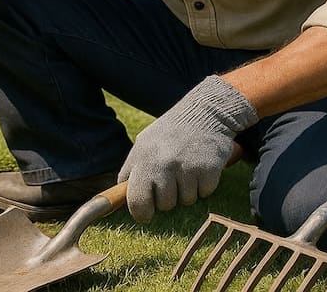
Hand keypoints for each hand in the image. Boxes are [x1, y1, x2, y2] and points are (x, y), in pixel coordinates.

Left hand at [119, 76, 257, 222]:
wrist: (205, 113)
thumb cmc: (171, 132)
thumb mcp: (144, 144)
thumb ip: (132, 170)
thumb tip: (119, 197)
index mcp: (143, 157)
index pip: (136, 199)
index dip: (140, 212)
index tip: (145, 215)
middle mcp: (162, 163)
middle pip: (164, 205)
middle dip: (168, 198)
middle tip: (173, 180)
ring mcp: (186, 167)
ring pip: (185, 201)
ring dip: (187, 191)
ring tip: (187, 168)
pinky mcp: (207, 170)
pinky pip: (203, 194)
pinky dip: (203, 185)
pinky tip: (200, 166)